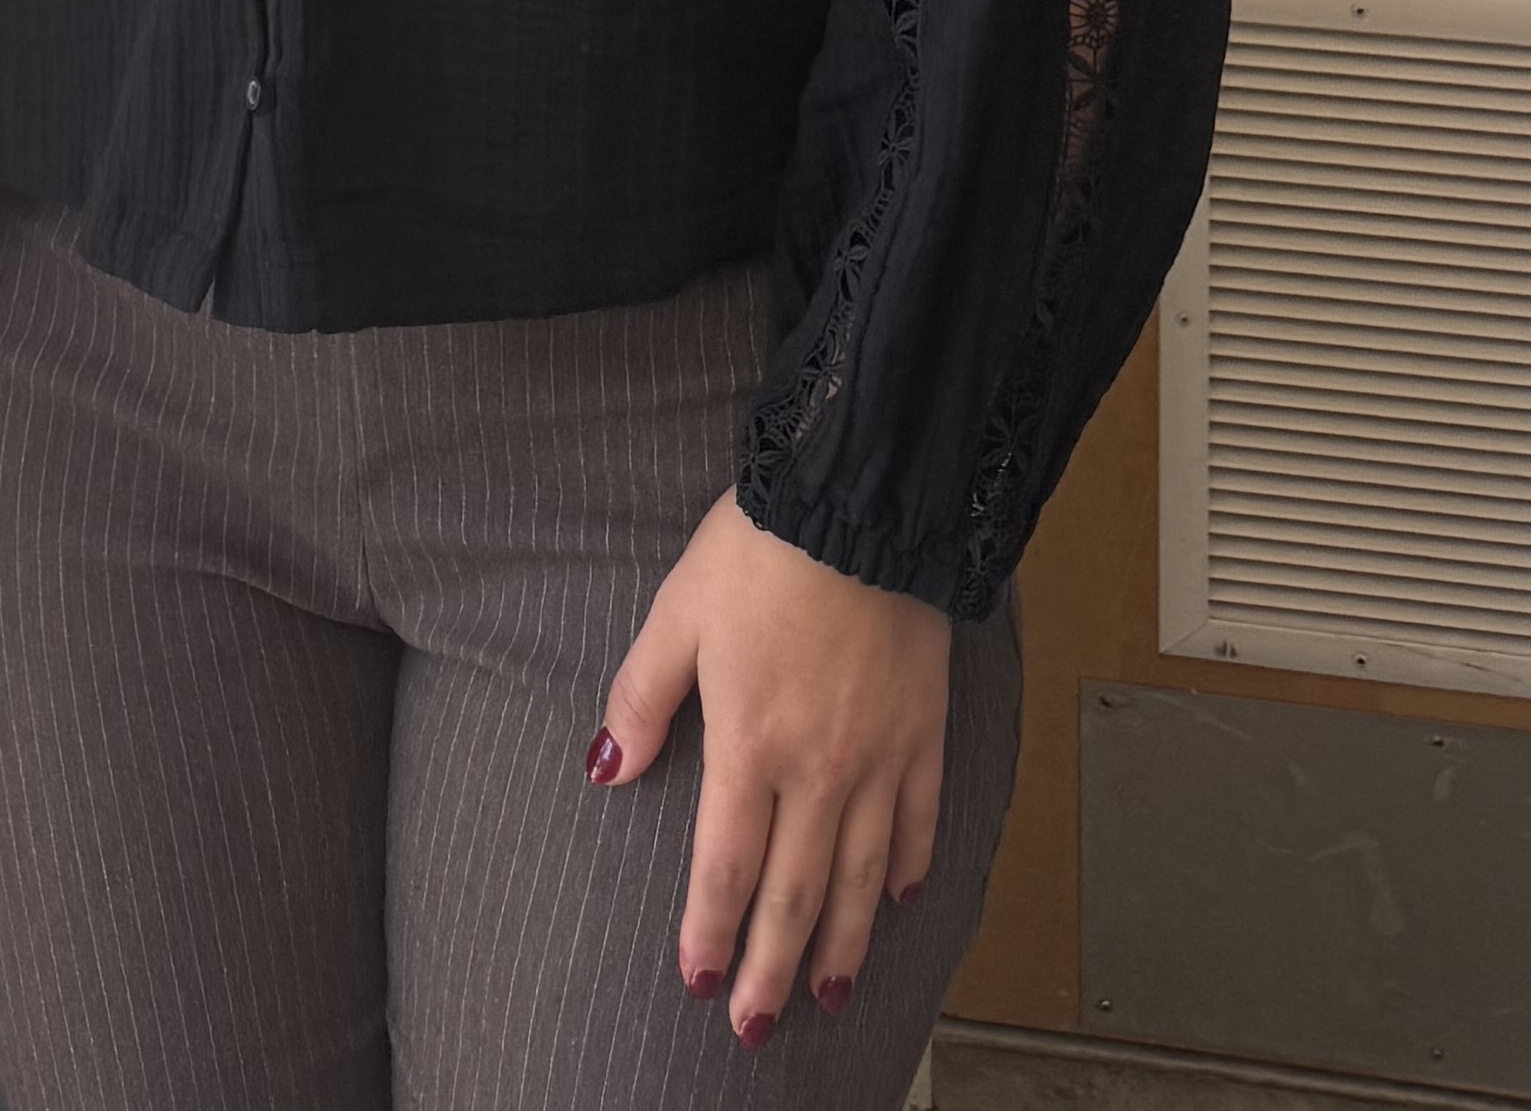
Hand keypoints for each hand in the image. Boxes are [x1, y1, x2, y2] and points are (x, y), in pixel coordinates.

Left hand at [593, 491, 951, 1041]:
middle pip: (794, 893)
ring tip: (827, 992)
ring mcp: (879, 757)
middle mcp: (819, 769)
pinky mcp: (922, 732)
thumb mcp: (676, 614)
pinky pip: (919, 819)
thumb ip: (641, 698)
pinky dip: (909, 867)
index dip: (710, 929)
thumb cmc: (759, 551)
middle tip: (757, 1026)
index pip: (725, 864)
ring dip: (841, 942)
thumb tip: (608, 769)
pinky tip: (898, 900)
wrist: (857, 505)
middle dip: (772, 968)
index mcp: (749, 744)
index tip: (698, 979)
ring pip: (860, 876)